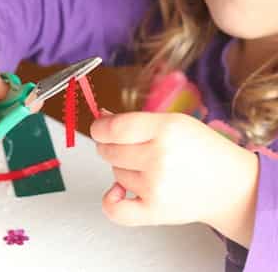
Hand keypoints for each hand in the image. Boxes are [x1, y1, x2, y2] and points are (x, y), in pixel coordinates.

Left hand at [90, 112, 257, 245]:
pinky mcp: (155, 211)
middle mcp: (160, 157)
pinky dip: (111, 200)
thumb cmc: (201, 151)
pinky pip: (114, 209)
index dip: (99, 128)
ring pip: (114, 173)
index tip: (99, 129)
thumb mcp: (173, 123)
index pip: (114, 128)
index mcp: (165, 129)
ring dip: (123, 169)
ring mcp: (156, 186)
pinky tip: (119, 190)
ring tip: (147, 168)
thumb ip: (135, 120)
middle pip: (109, 150)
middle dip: (111, 147)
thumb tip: (102, 119)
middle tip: (128, 148)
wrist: (231, 186)